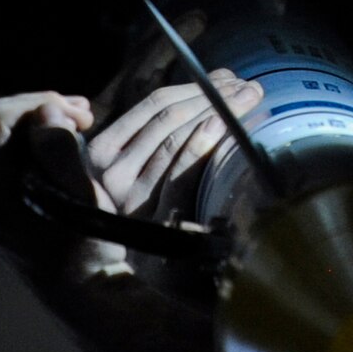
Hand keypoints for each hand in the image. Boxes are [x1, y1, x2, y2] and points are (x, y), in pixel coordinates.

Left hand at [0, 92, 124, 274]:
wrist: (80, 288)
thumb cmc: (87, 249)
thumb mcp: (83, 198)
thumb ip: (60, 151)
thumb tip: (45, 111)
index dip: (40, 103)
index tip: (81, 115)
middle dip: (40, 109)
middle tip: (86, 115)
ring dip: (40, 121)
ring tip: (81, 123)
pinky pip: (3, 150)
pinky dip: (34, 139)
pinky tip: (66, 141)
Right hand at [87, 70, 266, 221]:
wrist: (153, 274)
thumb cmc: (158, 209)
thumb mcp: (149, 165)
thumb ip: (170, 127)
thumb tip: (221, 79)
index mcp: (104, 151)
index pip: (153, 105)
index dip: (195, 85)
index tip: (229, 77)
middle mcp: (110, 174)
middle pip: (167, 117)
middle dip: (212, 94)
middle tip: (248, 86)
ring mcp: (130, 201)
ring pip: (173, 138)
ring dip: (216, 111)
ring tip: (248, 99)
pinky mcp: (154, 225)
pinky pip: (178, 176)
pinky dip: (200, 145)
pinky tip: (222, 126)